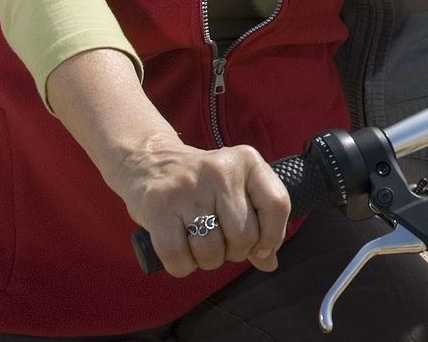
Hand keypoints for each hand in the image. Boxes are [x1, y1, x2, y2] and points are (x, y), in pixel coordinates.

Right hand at [110, 131, 289, 277]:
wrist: (150, 163)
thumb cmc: (202, 185)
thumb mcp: (236, 190)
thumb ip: (258, 223)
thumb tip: (270, 262)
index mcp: (248, 161)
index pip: (277, 205)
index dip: (273, 237)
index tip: (261, 248)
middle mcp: (220, 170)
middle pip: (244, 236)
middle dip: (234, 252)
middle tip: (221, 244)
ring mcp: (188, 187)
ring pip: (211, 251)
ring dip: (207, 261)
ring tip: (199, 245)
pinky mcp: (159, 206)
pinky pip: (179, 258)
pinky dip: (182, 266)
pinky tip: (180, 251)